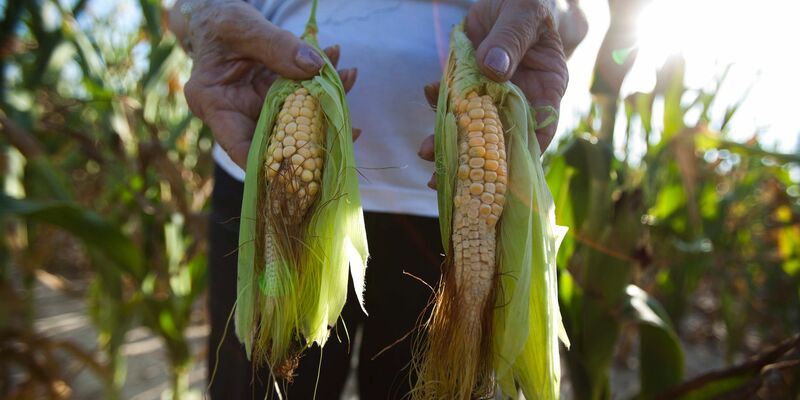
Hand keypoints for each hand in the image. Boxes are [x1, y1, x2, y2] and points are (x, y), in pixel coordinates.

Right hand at [171, 0, 357, 167]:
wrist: (216, 17)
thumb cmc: (218, 21)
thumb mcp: (241, 27)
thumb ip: (275, 45)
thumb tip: (315, 67)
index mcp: (214, 105)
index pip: (240, 147)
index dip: (272, 163)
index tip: (308, 165)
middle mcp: (237, 115)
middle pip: (277, 139)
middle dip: (316, 134)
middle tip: (351, 127)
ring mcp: (259, 107)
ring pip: (297, 119)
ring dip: (327, 104)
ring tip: (348, 77)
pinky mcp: (276, 97)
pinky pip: (303, 99)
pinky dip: (324, 86)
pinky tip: (342, 70)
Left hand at [418, 0, 570, 187]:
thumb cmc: (529, 2)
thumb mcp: (525, 13)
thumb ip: (511, 39)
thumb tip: (493, 68)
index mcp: (546, 87)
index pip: (538, 129)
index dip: (519, 155)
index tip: (496, 173)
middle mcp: (520, 97)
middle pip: (499, 138)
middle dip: (472, 160)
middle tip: (446, 178)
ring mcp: (493, 93)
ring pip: (472, 125)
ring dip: (449, 140)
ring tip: (426, 152)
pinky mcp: (471, 82)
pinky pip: (454, 100)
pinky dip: (440, 102)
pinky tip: (430, 92)